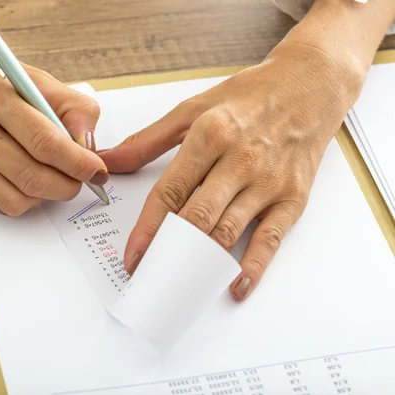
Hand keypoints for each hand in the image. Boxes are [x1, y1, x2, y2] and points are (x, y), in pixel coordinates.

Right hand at [0, 16, 107, 214]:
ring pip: (16, 198)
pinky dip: (25, 199)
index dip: (78, 162)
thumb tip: (87, 146)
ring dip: (47, 196)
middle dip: (68, 185)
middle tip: (83, 179)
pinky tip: (32, 181)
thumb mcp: (33, 77)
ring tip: (58, 179)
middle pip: (31, 176)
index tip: (97, 169)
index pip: (45, 142)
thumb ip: (70, 107)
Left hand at [99, 40, 362, 299]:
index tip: (133, 256)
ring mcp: (268, 182)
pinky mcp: (293, 198)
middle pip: (196, 218)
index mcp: (209, 136)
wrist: (309, 85)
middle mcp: (240, 161)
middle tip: (151, 276)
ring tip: (180, 284)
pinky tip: (235, 285)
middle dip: (169, 252)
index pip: (169, 193)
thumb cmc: (249, 97)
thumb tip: (109, 160)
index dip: (146, 229)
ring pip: (227, 233)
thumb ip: (147, 140)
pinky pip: (270, 239)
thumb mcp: (192, 109)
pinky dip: (252, 267)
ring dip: (201, 263)